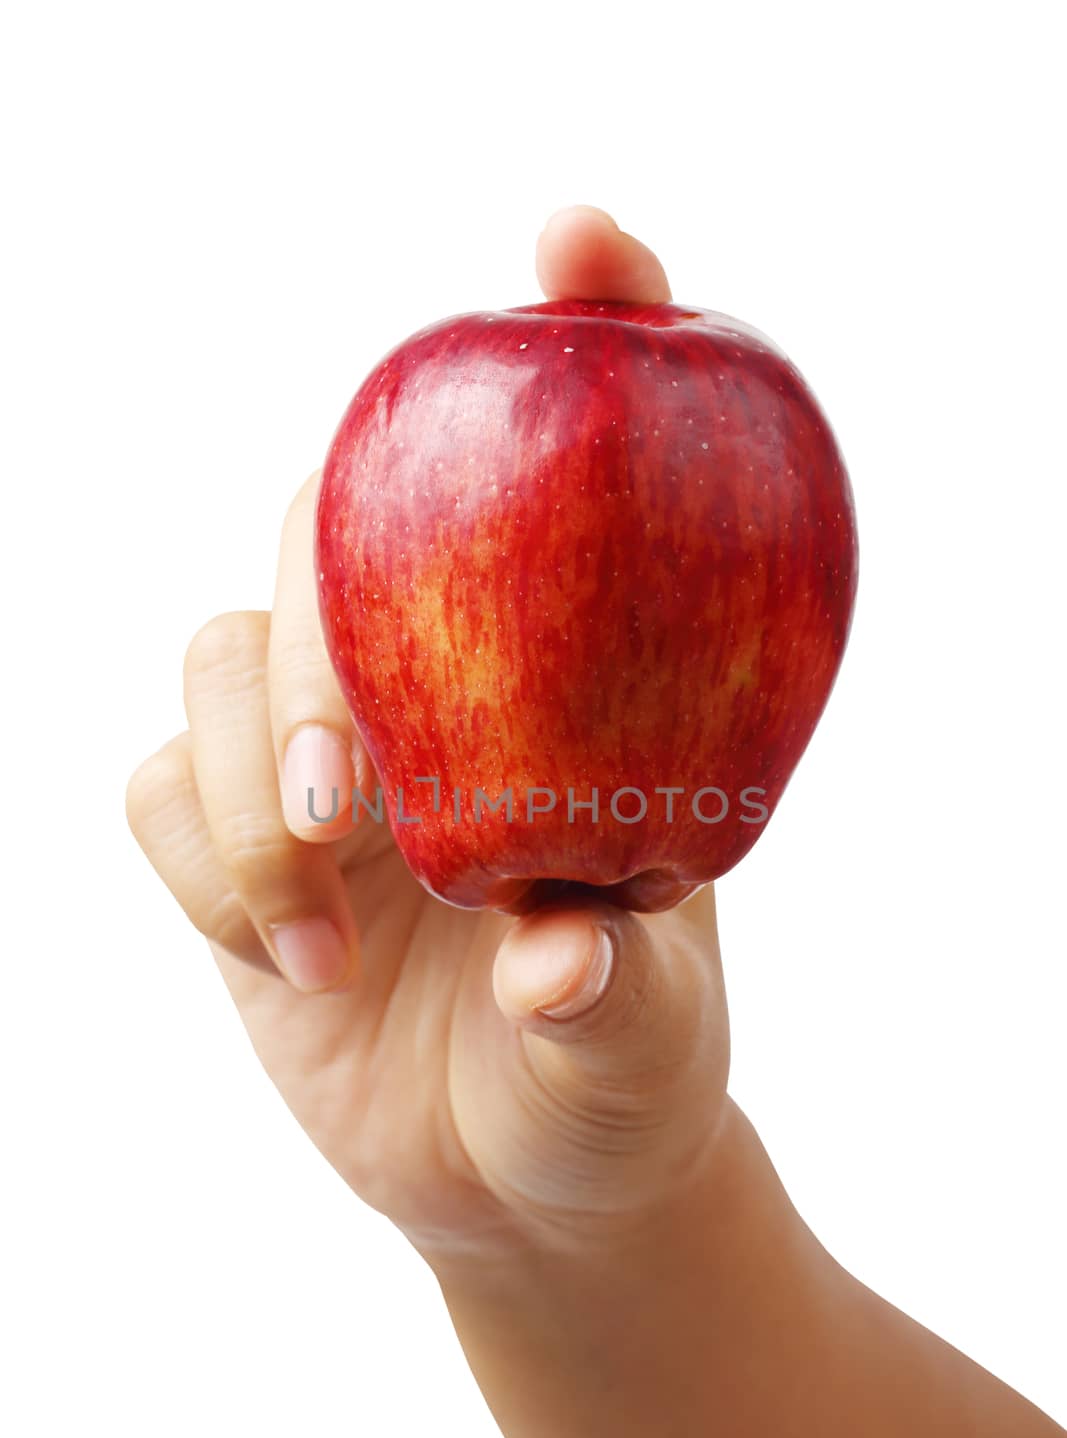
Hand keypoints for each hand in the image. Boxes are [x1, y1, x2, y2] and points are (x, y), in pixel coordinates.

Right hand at [126, 207, 730, 1267]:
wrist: (529, 1182)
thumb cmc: (619, 1076)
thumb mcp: (647, 1040)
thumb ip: (608, 991)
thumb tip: (550, 955)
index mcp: (565, 689)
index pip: (564, 468)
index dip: (577, 322)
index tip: (574, 246)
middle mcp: (432, 685)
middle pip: (323, 523)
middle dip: (310, 637)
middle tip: (342, 795)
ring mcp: (318, 752)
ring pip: (211, 651)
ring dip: (237, 786)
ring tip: (319, 926)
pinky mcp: (230, 840)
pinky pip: (151, 790)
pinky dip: (202, 869)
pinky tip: (296, 970)